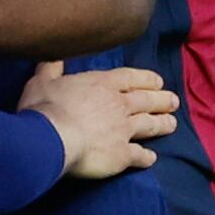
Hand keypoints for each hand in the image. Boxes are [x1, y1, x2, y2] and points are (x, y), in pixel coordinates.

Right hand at [18, 61, 177, 177]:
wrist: (51, 139)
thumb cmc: (45, 108)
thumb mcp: (42, 82)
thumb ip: (51, 69)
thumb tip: (53, 56)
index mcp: (102, 84)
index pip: (130, 78)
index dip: (146, 79)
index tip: (157, 82)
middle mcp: (119, 104)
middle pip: (146, 100)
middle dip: (162, 100)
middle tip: (173, 101)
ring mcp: (124, 130)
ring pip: (150, 125)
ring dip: (162, 124)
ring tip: (172, 123)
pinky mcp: (122, 154)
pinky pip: (140, 155)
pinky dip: (147, 157)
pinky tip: (151, 158)